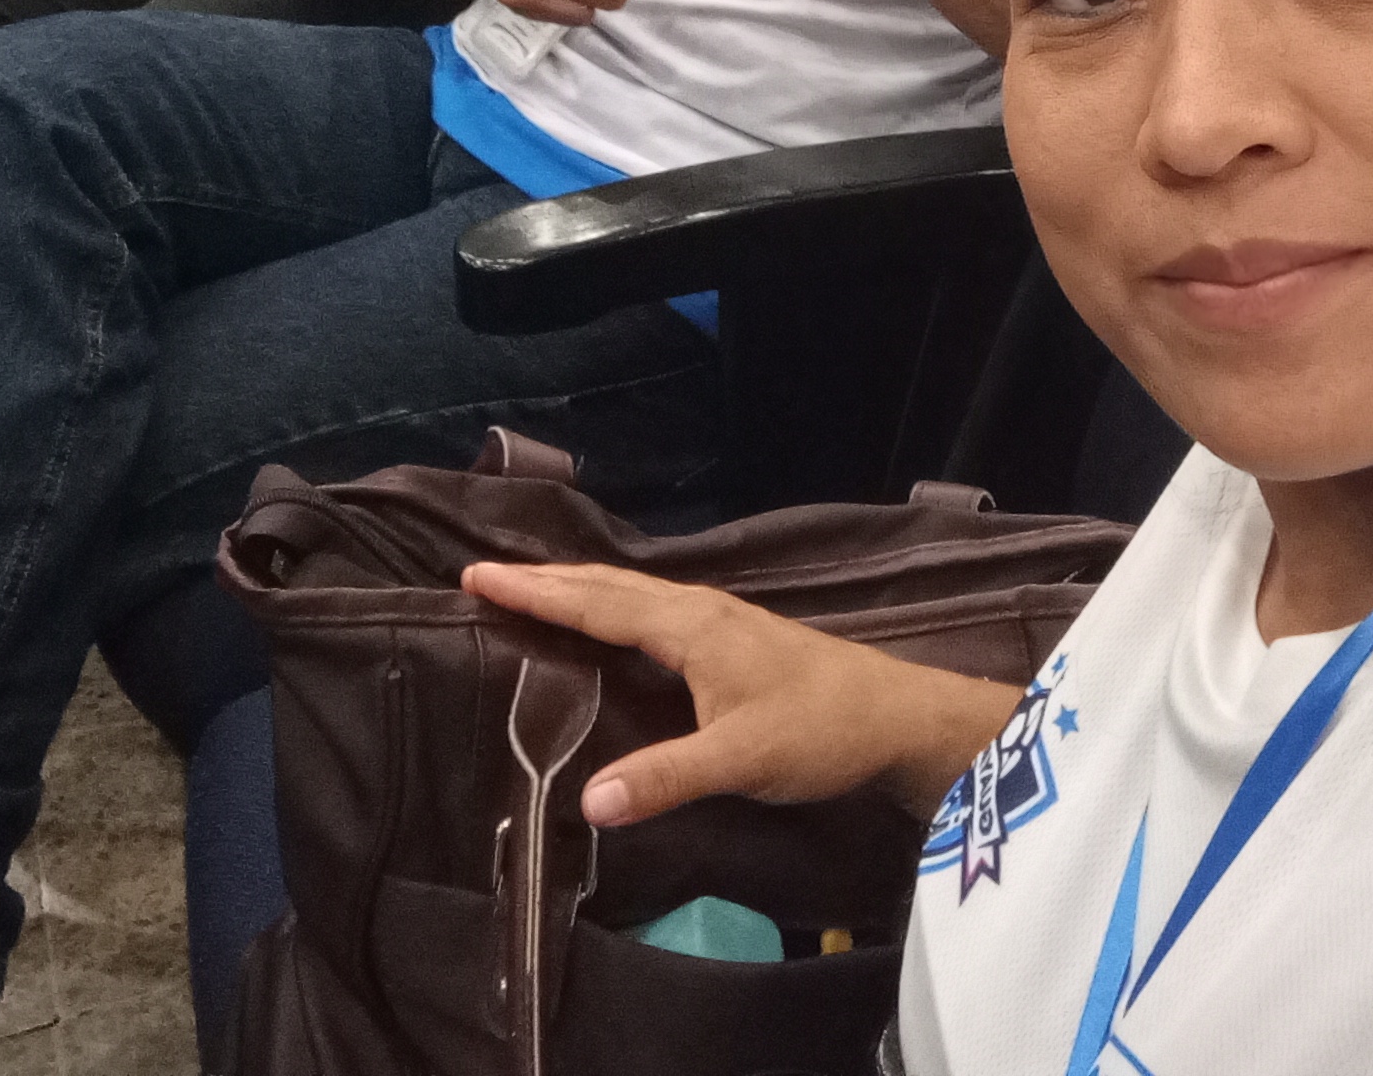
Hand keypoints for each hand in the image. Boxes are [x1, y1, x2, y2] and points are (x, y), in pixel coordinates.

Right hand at [459, 559, 1019, 826]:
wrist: (897, 717)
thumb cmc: (820, 730)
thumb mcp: (741, 760)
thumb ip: (665, 777)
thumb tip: (586, 801)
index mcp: (691, 626)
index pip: (596, 603)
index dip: (535, 592)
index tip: (475, 577)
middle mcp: (701, 611)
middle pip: (609, 586)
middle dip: (546, 578)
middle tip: (483, 572)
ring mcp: (722, 621)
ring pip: (634, 593)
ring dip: (580, 587)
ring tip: (533, 586)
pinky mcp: (736, 639)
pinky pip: (655, 608)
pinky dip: (615, 604)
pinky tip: (614, 620)